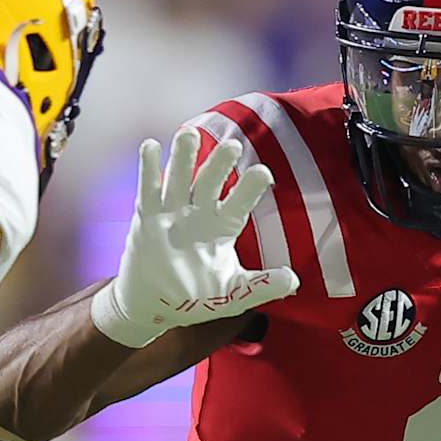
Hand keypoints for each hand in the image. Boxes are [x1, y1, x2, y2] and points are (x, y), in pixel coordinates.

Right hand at [89, 128, 299, 346]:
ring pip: (179, 178)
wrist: (154, 307)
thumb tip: (294, 280)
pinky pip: (148, 189)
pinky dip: (148, 168)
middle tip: (232, 146)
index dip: (249, 188)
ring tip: (188, 133)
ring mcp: (172, 212)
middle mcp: (199, 213)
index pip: (239, 203)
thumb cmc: (196, 299)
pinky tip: (150, 146)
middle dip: (219, 164)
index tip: (263, 173)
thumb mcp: (233, 296)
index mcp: (222, 228)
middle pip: (210, 182)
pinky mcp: (146, 217)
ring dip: (183, 157)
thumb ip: (261, 287)